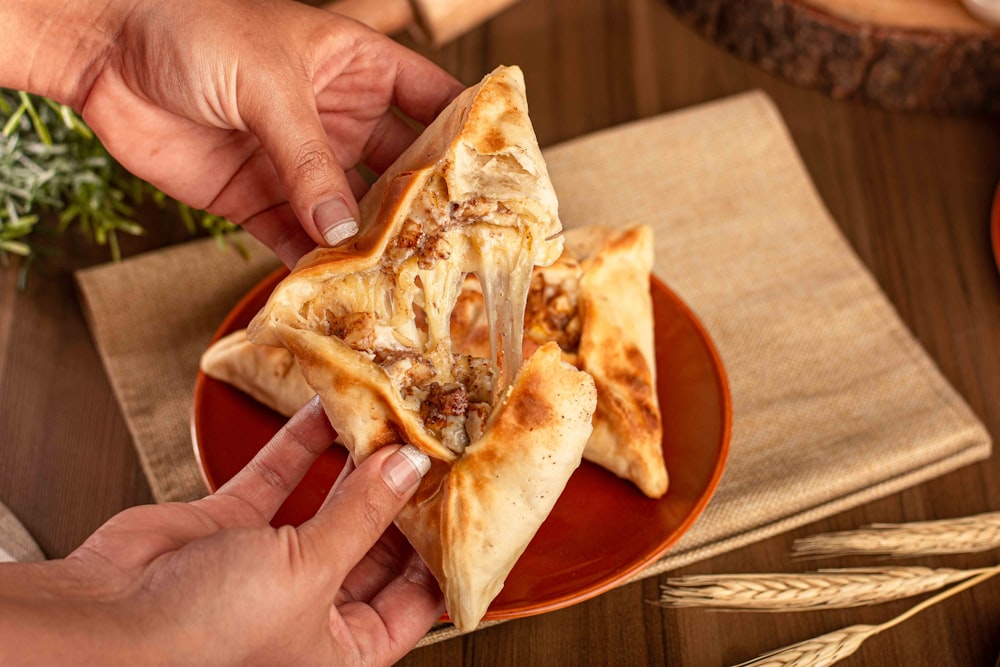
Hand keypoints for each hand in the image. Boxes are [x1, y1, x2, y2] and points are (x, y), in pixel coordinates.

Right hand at [0, 397, 439, 664]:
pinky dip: (303, 447)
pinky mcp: (231, 530)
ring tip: (393, 423)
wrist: (104, 623)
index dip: (445, 555)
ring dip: (357, 466)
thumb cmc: (208, 635)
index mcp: (341, 652)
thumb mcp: (308, 573)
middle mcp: (310, 612)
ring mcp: (269, 567)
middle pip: (377, 547)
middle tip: (435, 450)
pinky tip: (330, 412)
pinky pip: (279, 482)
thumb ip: (362, 517)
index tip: (469, 506)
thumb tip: (410, 469)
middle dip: (402, 499)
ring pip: (330, 509)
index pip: (416, 601)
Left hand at [76, 0, 462, 265]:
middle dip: (430, 208)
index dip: (471, 132)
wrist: (105, 52)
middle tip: (461, 249)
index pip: (434, 100)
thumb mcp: (268, 84)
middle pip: (404, 170)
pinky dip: (318, 266)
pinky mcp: (259, 199)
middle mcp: (340, 119)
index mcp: (358, 69)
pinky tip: (342, 292)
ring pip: (355, 213)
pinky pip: (299, 240)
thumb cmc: (194, 31)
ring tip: (408, 282)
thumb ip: (308, 158)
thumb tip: (346, 226)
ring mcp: (301, 164)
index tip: (505, 173)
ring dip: (377, 245)